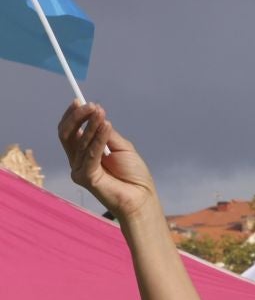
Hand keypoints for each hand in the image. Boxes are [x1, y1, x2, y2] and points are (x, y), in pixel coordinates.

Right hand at [58, 102, 157, 220]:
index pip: (71, 131)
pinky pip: (89, 154)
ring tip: (101, 113)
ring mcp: (79, 169)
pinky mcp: (85, 177)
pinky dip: (98, 138)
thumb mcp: (121, 147)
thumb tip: (98, 115)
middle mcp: (77, 160)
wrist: (141, 198)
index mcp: (84, 152)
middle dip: (78, 117)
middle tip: (91, 106)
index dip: (74, 116)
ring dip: (91, 125)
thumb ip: (107, 133)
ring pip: (78, 141)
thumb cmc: (133, 175)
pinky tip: (107, 126)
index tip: (80, 101)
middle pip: (68, 134)